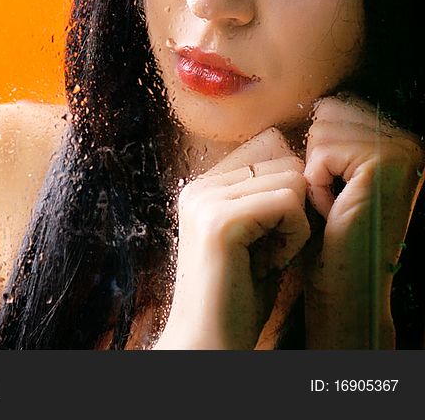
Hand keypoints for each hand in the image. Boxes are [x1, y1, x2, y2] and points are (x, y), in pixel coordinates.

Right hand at [155, 128, 309, 348]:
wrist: (210, 342)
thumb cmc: (238, 298)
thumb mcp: (256, 236)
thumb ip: (267, 196)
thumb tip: (295, 159)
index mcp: (202, 187)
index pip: (270, 152)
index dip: (287, 197)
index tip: (266, 239)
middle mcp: (199, 187)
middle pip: (285, 163)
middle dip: (294, 211)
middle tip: (267, 252)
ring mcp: (206, 200)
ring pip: (292, 181)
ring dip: (295, 226)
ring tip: (265, 258)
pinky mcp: (220, 220)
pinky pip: (289, 205)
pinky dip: (294, 239)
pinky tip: (269, 264)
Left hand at [303, 95, 423, 348]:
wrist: (344, 284)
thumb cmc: (327, 234)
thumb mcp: (329, 175)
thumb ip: (330, 137)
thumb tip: (311, 102)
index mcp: (398, 139)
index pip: (332, 106)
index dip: (315, 148)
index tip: (333, 188)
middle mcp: (409, 140)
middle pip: (325, 113)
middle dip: (315, 158)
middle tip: (333, 199)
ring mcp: (403, 150)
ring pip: (320, 131)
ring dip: (314, 173)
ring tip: (334, 206)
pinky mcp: (385, 163)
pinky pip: (321, 153)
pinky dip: (316, 184)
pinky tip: (335, 211)